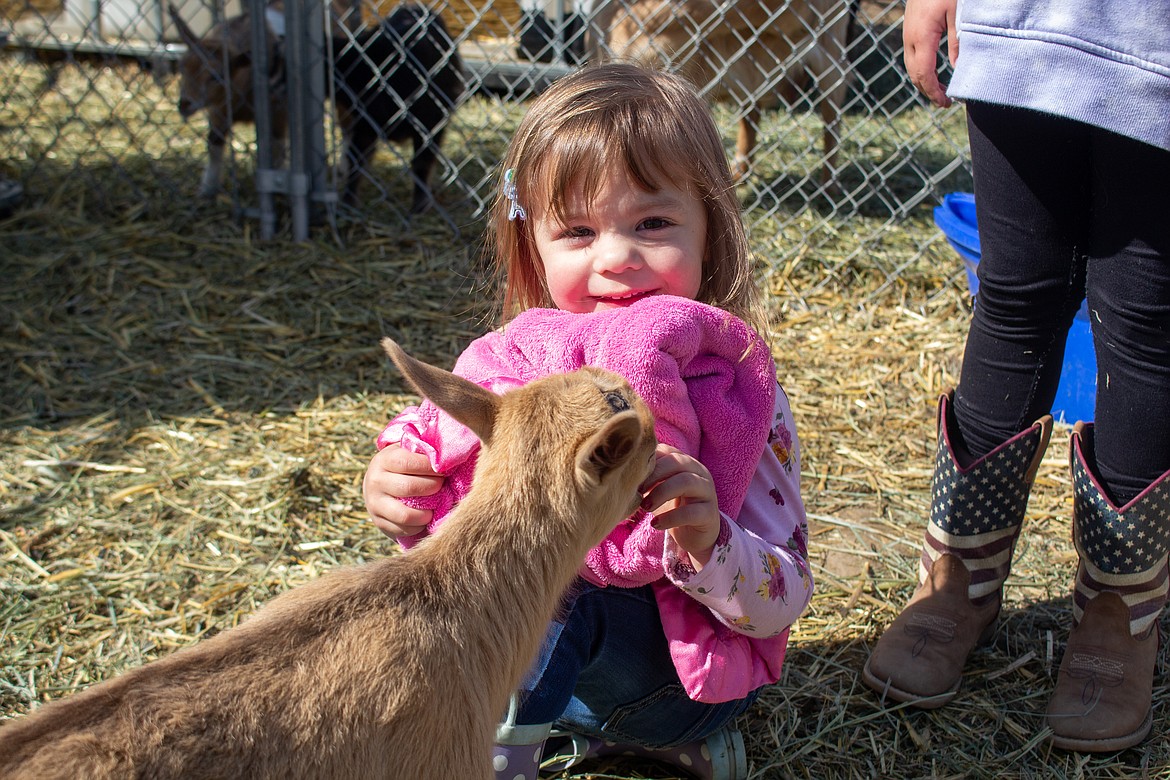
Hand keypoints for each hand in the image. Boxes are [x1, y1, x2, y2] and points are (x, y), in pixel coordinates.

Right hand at [362, 443, 443, 538]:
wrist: (377, 485)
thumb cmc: (402, 466)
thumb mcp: (407, 452)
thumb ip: (423, 452)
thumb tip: (447, 457)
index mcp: (383, 460)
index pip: (407, 462)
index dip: (429, 466)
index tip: (443, 468)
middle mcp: (375, 482)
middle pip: (409, 487)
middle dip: (432, 487)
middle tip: (442, 485)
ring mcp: (375, 504)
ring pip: (405, 514)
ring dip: (426, 512)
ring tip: (436, 505)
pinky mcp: (379, 522)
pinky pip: (404, 529)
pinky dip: (419, 526)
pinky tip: (425, 516)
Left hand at [640, 444, 720, 569]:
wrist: (694, 535)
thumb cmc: (672, 507)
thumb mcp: (658, 489)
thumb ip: (647, 476)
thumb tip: (620, 468)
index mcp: (685, 462)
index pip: (666, 451)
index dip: (647, 462)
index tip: (630, 477)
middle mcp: (699, 472)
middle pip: (676, 462)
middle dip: (653, 475)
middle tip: (637, 492)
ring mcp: (707, 492)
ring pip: (686, 482)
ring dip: (661, 493)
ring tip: (645, 507)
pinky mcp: (710, 514)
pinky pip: (691, 512)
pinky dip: (670, 517)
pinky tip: (655, 525)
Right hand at [903, 0, 958, 106]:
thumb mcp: (960, 14)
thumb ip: (958, 42)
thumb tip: (957, 70)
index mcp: (922, 36)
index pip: (924, 74)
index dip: (934, 92)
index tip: (947, 103)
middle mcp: (910, 37)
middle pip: (914, 74)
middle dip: (928, 90)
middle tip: (946, 102)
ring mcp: (908, 32)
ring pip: (911, 65)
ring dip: (924, 80)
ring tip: (941, 89)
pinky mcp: (911, 27)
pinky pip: (913, 55)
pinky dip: (922, 68)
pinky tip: (934, 70)